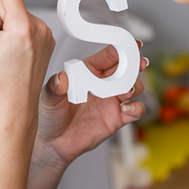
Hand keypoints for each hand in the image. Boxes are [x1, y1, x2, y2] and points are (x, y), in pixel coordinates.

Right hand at [0, 0, 55, 124]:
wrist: (14, 111)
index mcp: (20, 27)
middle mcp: (38, 27)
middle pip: (6, 5)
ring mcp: (46, 34)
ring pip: (14, 16)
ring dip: (4, 30)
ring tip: (4, 57)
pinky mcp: (47, 40)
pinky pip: (23, 26)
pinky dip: (14, 36)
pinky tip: (13, 57)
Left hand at [34, 42, 147, 166]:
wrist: (55, 143)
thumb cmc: (51, 116)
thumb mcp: (49, 98)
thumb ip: (54, 87)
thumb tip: (60, 78)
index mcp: (88, 71)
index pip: (108, 56)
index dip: (121, 48)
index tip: (131, 44)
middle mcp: (103, 84)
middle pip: (126, 68)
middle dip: (135, 64)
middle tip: (139, 63)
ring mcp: (112, 101)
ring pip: (134, 86)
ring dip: (135, 85)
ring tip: (127, 90)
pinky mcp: (117, 118)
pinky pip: (135, 111)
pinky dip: (136, 108)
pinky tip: (126, 109)